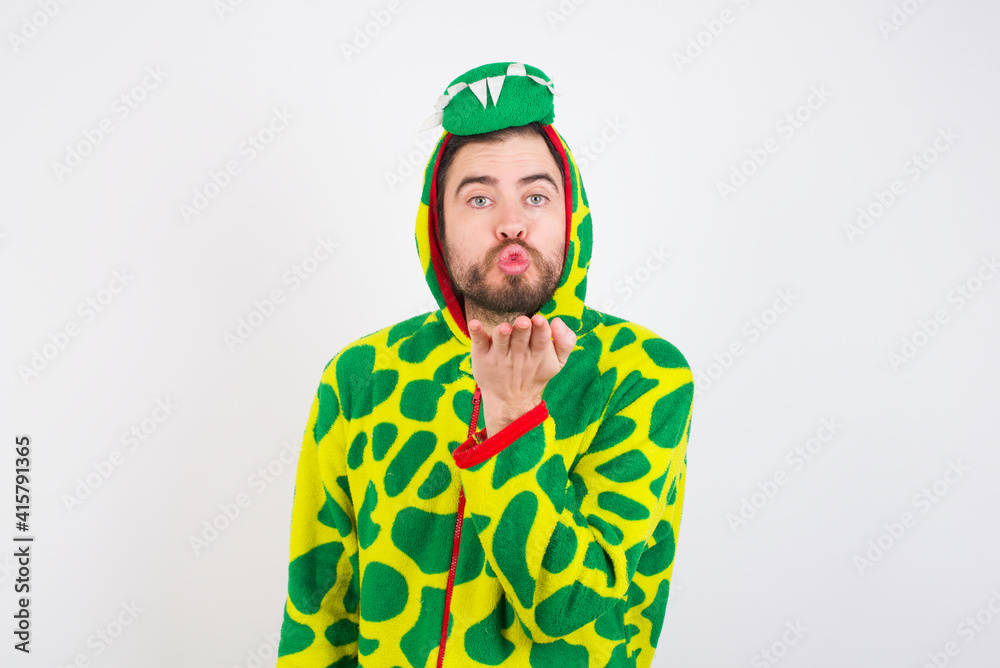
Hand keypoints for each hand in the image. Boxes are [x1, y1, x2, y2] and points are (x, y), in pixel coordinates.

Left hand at [468, 314, 576, 435]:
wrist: (510, 401)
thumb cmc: (534, 375)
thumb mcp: (557, 363)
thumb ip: (565, 342)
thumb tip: (558, 321)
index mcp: (537, 353)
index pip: (541, 338)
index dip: (541, 328)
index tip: (539, 319)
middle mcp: (518, 354)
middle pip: (521, 337)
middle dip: (522, 329)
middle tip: (523, 322)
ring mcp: (498, 355)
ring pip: (501, 340)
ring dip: (503, 333)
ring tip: (505, 328)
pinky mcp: (482, 355)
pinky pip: (478, 342)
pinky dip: (476, 332)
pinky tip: (474, 324)